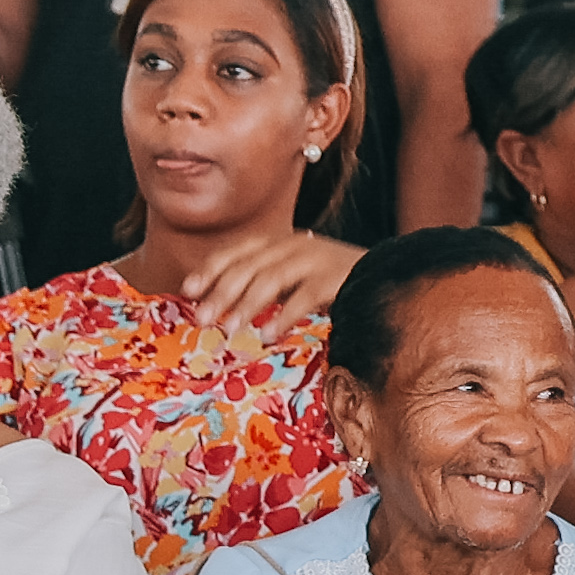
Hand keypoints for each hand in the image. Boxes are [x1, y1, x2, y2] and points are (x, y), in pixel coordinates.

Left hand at [176, 228, 361, 325]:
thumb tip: (219, 305)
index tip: (188, 290)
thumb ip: (263, 282)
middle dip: (222, 292)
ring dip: (247, 305)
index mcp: (279, 241)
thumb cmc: (333, 280)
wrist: (386, 274)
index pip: (236, 250)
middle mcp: (293, 244)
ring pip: (271, 279)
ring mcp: (314, 259)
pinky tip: (269, 334)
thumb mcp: (293, 274)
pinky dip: (284, 315)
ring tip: (230, 329)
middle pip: (248, 266)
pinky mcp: (335, 277)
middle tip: (202, 318)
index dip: (210, 268)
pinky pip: (303, 297)